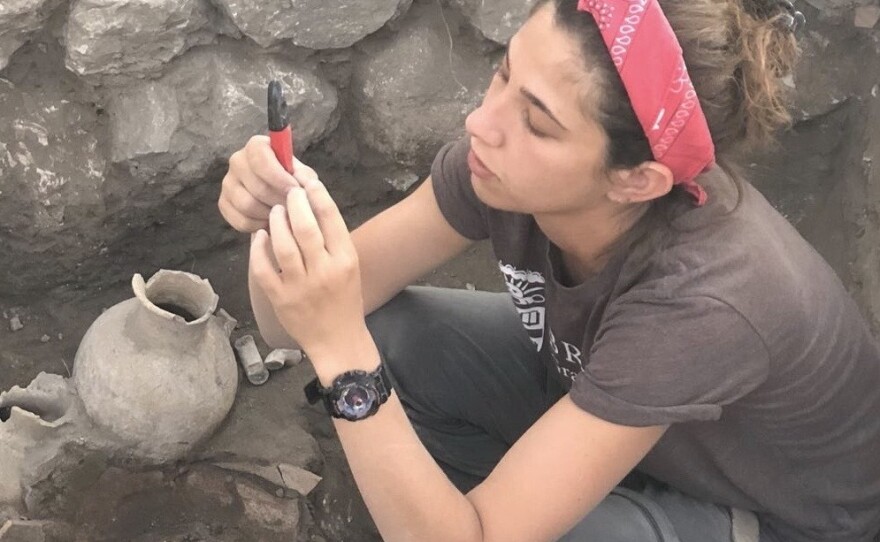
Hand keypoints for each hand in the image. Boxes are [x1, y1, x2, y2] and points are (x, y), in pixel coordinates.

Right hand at [218, 135, 319, 232]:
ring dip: (269, 214)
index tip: (295, 190)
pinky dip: (258, 225)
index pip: (261, 159)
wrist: (280, 197)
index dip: (279, 177)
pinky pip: (240, 220)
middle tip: (294, 209)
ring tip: (284, 216)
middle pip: (256, 186)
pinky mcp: (223, 203)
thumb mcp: (303, 176)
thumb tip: (303, 184)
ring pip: (247, 205)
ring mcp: (228, 183)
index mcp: (256, 146)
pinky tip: (270, 222)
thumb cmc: (293, 182)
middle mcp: (237, 161)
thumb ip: (305, 177)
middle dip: (278, 200)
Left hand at [249, 178, 366, 360]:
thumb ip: (332, 240)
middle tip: (289, 192)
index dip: (318, 195)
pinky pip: (264, 268)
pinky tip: (260, 236)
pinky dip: (258, 249)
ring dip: (277, 223)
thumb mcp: (349, 267)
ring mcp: (301, 287)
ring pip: (283, 245)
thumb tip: (312, 204)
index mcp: (346, 260)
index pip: (331, 219)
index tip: (308, 182)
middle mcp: (324, 272)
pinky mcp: (281, 299)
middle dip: (295, 204)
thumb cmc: (345, 300)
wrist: (338, 340)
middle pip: (306, 227)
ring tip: (275, 211)